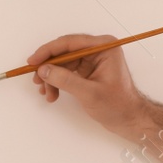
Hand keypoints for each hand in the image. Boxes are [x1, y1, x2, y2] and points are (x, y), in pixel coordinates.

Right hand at [27, 33, 147, 136]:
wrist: (130, 120)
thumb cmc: (117, 106)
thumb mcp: (89, 93)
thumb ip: (65, 80)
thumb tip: (43, 70)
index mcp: (104, 47)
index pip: (70, 43)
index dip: (48, 51)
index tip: (33, 61)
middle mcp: (98, 49)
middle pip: (64, 52)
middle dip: (49, 67)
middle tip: (36, 80)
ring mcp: (93, 59)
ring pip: (63, 63)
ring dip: (52, 77)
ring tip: (46, 93)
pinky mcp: (88, 70)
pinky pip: (67, 71)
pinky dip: (58, 82)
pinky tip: (52, 94)